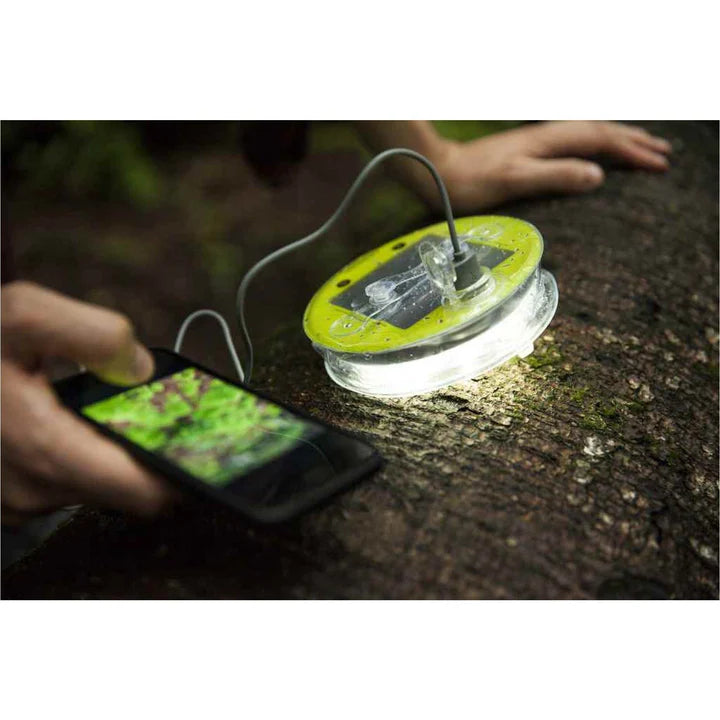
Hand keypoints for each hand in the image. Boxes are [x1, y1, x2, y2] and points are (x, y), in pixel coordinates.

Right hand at [1, 281, 173, 525]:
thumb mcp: (25, 315)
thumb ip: (93, 334)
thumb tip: (141, 370)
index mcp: (43, 450)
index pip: (144, 492)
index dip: (182, 469)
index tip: (205, 445)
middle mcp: (31, 489)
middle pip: (130, 492)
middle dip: (152, 455)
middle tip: (168, 418)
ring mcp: (21, 499)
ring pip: (102, 488)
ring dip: (119, 454)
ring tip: (122, 414)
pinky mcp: (17, 496)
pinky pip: (74, 483)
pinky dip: (90, 456)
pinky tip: (87, 425)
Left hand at [431, 121, 671, 211]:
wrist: (437, 171)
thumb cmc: (471, 182)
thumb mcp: (514, 181)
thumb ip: (555, 175)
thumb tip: (598, 175)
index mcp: (548, 142)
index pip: (601, 141)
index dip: (632, 152)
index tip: (659, 165)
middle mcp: (545, 136)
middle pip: (599, 132)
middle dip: (633, 142)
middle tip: (663, 154)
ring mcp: (536, 142)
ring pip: (587, 134)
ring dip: (616, 140)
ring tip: (640, 147)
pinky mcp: (527, 150)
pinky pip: (572, 142)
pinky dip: (594, 145)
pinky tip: (593, 152)